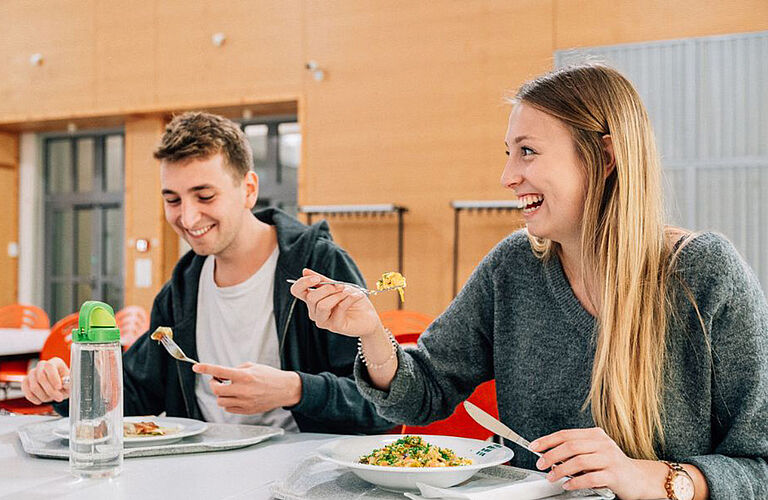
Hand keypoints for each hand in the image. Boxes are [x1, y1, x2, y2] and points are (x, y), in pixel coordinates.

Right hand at [22, 357, 69, 403]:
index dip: (53, 377)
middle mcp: (42, 365)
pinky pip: (27, 391)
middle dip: (50, 391)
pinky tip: (41, 400)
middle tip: (59, 398)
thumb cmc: (65, 384)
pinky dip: (34, 398)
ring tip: (51, 398)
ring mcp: (32, 373)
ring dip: (44, 396)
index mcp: (55, 362)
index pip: (50, 366)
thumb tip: (66, 383)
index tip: (59, 387)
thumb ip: (69, 383)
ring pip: (33, 387)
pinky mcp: (25, 381)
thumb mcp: (70, 384)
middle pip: (41, 378)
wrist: (58, 389)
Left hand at [192, 362, 301, 413]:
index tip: (196, 367)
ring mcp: (244, 402)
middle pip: (216, 390)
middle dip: (214, 383)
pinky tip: (235, 396)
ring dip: (221, 394)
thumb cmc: (269, 376)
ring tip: (228, 388)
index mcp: (244, 376)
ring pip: (220, 401)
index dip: (206, 368)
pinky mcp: (246, 411)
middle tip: (218, 379)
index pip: (220, 371)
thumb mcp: (252, 366)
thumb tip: (221, 375)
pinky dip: (228, 402)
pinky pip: (228, 408)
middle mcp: (243, 390)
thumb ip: (235, 370)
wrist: (284, 389)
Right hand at [289, 268, 381, 337]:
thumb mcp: (338, 286)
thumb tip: (305, 271)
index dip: (303, 282)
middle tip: (342, 286)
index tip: (316, 278)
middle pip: (311, 297)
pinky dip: (349, 299)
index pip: (297, 291)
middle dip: (328, 288)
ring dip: (337, 296)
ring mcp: (323, 320)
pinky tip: (356, 297)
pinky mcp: (334, 326)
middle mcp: (314, 311)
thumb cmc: (352, 300)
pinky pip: (338, 309)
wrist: (369, 315)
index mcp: (313, 300)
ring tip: (348, 293)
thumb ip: (322, 280)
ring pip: (322, 305)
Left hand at [530, 427, 662, 499]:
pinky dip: (576, 482)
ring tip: (552, 477)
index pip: (566, 434)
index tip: (534, 447)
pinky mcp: (614, 475)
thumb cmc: (611, 465)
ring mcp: (609, 458)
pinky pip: (591, 477)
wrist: (638, 479)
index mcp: (595, 435)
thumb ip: (575, 451)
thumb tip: (548, 454)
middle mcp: (602, 444)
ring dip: (561, 470)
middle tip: (541, 464)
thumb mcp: (593, 452)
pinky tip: (568, 485)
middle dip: (551, 455)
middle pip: (571, 446)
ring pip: (579, 461)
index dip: (548, 440)